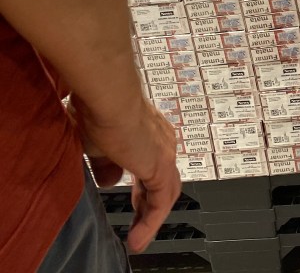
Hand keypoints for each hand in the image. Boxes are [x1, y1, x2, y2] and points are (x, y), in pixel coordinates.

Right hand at [69, 95, 180, 253]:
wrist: (108, 98)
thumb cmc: (98, 111)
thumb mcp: (96, 144)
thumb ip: (105, 165)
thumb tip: (110, 181)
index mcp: (149, 134)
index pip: (152, 167)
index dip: (142, 189)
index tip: (132, 203)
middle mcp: (162, 142)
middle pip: (162, 182)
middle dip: (148, 206)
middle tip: (138, 226)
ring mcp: (164, 153)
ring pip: (165, 193)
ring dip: (150, 218)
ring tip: (137, 239)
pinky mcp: (161, 166)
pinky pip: (161, 201)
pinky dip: (150, 221)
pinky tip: (138, 238)